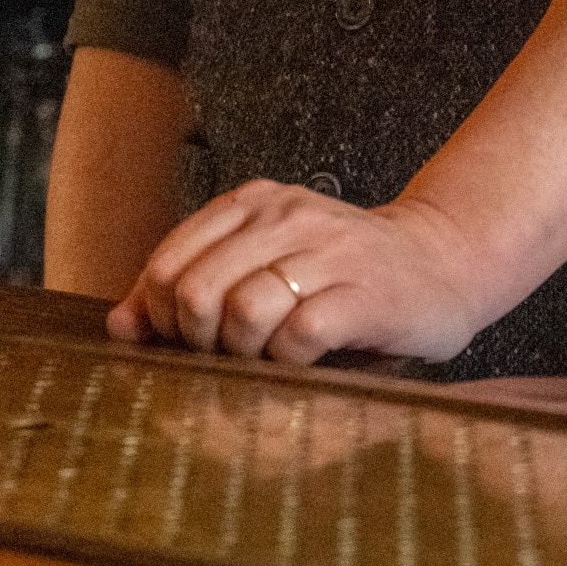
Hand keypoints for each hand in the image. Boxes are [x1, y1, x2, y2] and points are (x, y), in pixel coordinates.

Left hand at [108, 181, 492, 366]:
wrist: (446, 262)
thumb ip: (194, 286)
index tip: (188, 341)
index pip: (168, 263)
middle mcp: (290, 216)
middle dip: (198, 341)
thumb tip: (120, 324)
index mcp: (256, 202)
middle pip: (197, 290)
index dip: (162, 317)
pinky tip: (306, 361)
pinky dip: (288, 362)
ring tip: (269, 358)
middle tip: (227, 357)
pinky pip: (297, 337)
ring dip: (244, 354)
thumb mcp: (265, 266)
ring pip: (242, 311)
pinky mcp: (364, 294)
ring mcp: (330, 252)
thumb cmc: (344, 276)